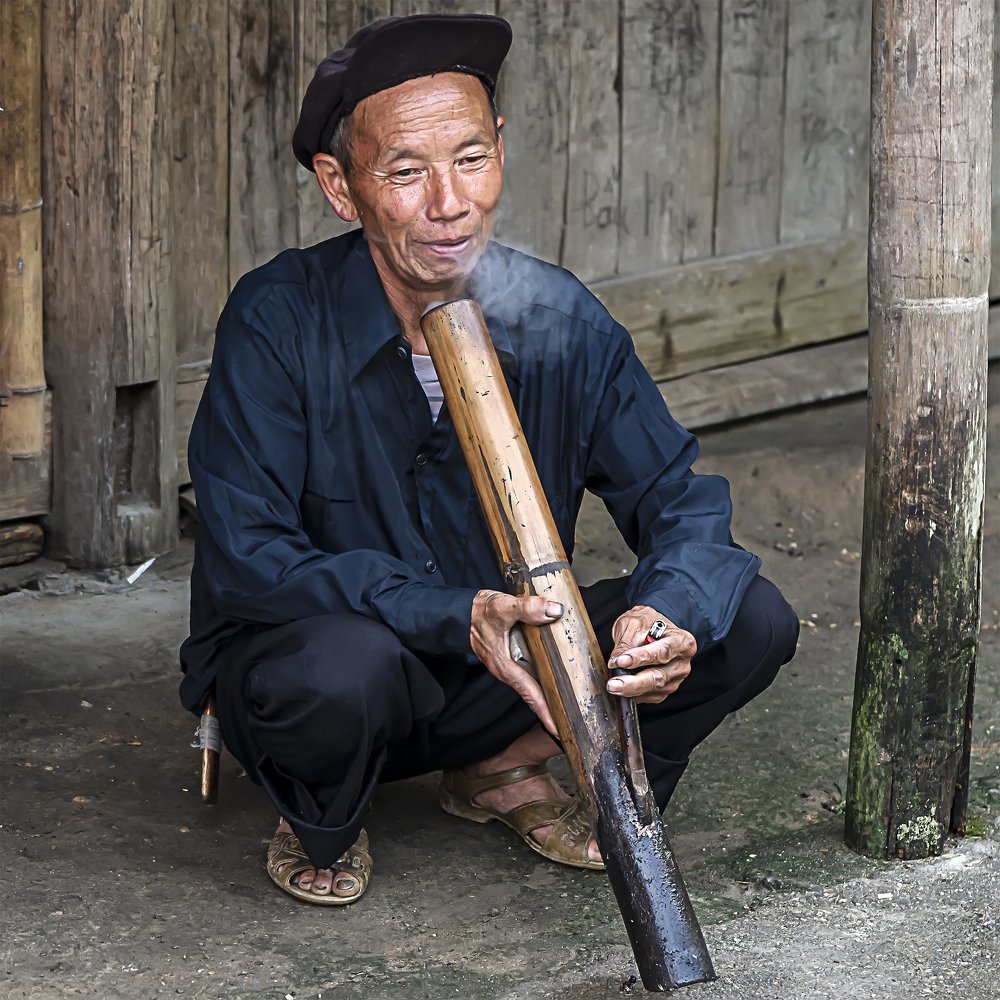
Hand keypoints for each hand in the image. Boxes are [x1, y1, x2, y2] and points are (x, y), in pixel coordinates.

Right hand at [470, 589, 563, 735]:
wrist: (463, 611)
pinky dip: (543, 677)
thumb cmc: (479, 612)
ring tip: (571, 701)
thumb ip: (527, 608)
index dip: (545, 711)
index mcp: (505, 665)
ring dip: (548, 692)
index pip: (529, 693)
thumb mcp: (502, 607)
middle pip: (533, 693)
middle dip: (552, 707)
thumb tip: (554, 610)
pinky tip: (556, 674)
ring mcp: (509, 665)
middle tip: (574, 719)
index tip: (559, 729)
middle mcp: (507, 670)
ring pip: (532, 683)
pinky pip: (529, 672)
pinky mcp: (511, 657)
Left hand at [606, 606, 695, 704]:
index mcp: (682, 641)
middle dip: (634, 682)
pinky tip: (621, 690)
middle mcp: (682, 663)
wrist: (653, 629)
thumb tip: (616, 662)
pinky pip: (648, 696)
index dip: (642, 658)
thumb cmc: (647, 624)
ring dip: (631, 690)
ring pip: (653, 689)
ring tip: (613, 686)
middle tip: (614, 683)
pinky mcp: (664, 690)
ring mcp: (674, 679)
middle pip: (659, 676)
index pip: (663, 651)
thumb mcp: (635, 622)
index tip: (621, 661)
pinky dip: (633, 695)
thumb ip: (627, 641)